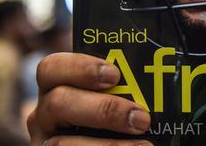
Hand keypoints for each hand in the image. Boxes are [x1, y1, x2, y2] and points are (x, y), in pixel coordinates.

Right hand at [27, 52, 152, 145]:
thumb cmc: (121, 121)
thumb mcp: (117, 98)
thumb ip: (127, 89)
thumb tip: (161, 80)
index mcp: (57, 88)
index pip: (52, 68)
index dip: (81, 67)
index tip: (115, 75)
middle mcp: (44, 115)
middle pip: (58, 102)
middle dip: (104, 109)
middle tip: (142, 118)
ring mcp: (44, 143)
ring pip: (61, 143)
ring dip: (108, 145)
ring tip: (145, 145)